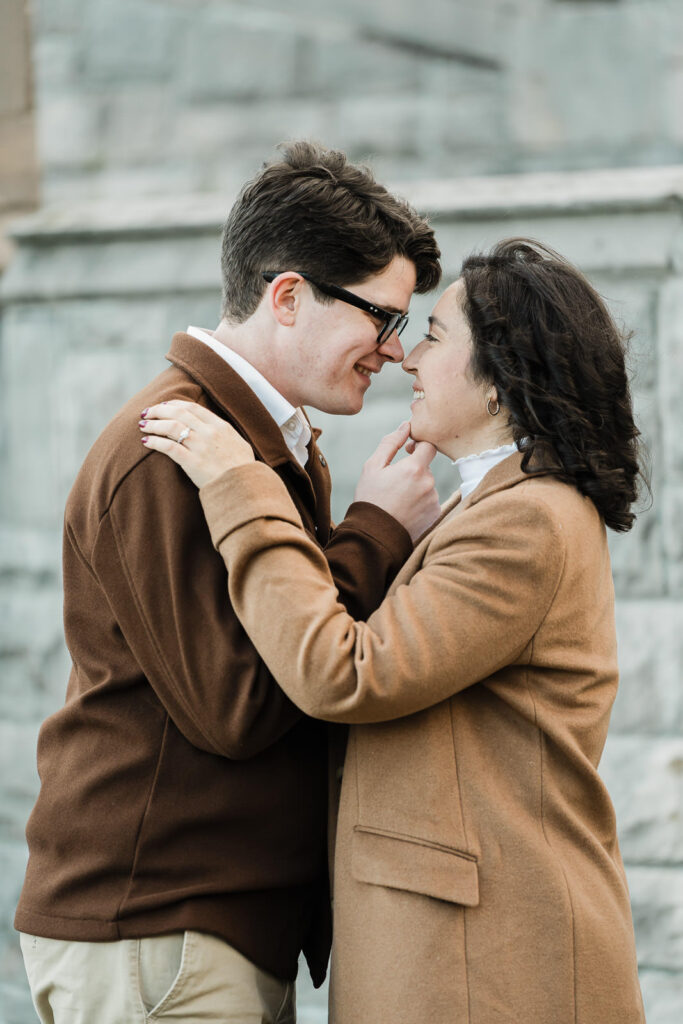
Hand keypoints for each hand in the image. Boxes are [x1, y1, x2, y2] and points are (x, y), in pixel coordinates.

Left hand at [139, 400, 254, 487]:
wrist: (243, 486)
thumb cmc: (243, 468)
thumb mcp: (239, 443)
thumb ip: (225, 434)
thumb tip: (215, 428)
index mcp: (220, 426)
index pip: (192, 407)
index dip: (174, 404)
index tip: (163, 405)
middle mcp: (209, 432)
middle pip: (178, 413)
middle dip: (159, 410)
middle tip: (146, 412)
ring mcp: (200, 446)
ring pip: (171, 427)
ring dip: (154, 424)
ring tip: (143, 425)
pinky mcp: (191, 462)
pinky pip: (168, 447)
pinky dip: (155, 442)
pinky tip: (145, 442)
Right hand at [354, 422, 440, 542]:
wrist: (374, 535)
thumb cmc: (370, 498)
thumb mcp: (372, 467)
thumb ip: (391, 443)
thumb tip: (406, 425)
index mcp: (414, 468)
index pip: (428, 446)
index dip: (418, 446)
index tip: (407, 452)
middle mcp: (428, 483)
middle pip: (426, 467)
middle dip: (413, 470)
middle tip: (394, 484)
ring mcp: (434, 499)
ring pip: (428, 484)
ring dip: (416, 487)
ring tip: (397, 500)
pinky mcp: (436, 513)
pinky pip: (431, 500)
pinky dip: (420, 502)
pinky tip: (405, 509)